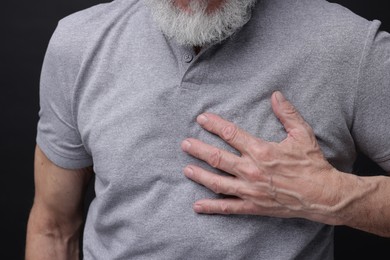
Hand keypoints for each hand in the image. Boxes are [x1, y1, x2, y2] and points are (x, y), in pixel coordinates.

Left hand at [181, 91, 342, 222]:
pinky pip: (229, 207)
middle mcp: (251, 170)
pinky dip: (212, 207)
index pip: (231, 134)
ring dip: (200, 175)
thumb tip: (276, 95)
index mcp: (261, 150)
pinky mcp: (253, 205)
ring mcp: (250, 189)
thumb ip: (287, 114)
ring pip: (218, 182)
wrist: (322, 195)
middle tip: (185, 144)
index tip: (202, 119)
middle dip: (199, 149)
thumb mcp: (302, 134)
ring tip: (186, 169)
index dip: (214, 125)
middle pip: (218, 158)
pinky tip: (197, 205)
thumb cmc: (312, 164)